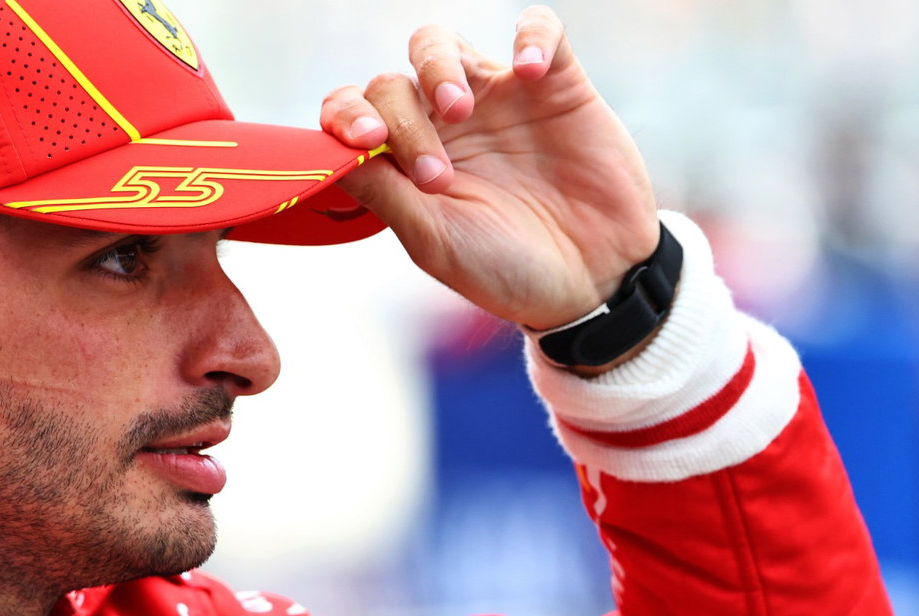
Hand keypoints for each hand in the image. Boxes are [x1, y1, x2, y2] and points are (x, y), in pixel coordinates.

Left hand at [321, 6, 659, 332]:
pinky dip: (531, 36)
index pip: (355, 113)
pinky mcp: (556, 85)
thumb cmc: (508, 271)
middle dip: (402, 120)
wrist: (594, 283)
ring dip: (438, 66)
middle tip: (435, 175)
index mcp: (406, 161)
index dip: (347, 116)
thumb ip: (382, 195)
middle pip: (393, 81)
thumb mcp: (435, 242)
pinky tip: (530, 69)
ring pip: (441, 43)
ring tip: (460, 107)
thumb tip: (324, 157)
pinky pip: (539, 28)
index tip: (366, 142)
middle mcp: (443, 123)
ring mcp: (497, 98)